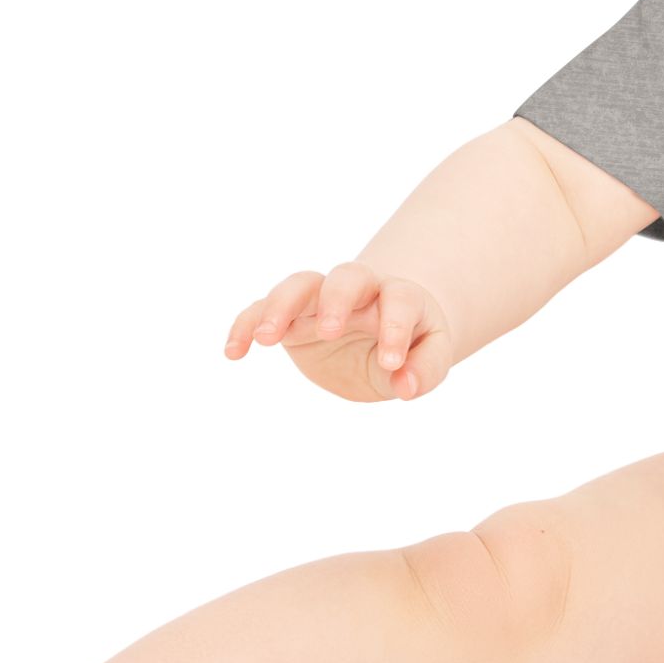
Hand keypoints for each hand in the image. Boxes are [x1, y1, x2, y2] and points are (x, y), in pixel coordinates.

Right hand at [222, 261, 452, 403]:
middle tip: (328, 330)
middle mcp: (360, 291)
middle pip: (347, 277)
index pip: (399, 300)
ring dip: (282, 305)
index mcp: (399, 296)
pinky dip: (246, 324)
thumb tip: (406, 386)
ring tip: (267, 338)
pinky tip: (234, 351)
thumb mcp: (429, 358)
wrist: (381, 337)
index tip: (391, 363)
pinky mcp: (292, 317)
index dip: (396, 328)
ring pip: (300, 285)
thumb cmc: (411, 345)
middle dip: (336, 299)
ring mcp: (322, 300)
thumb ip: (425, 369)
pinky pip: (263, 310)